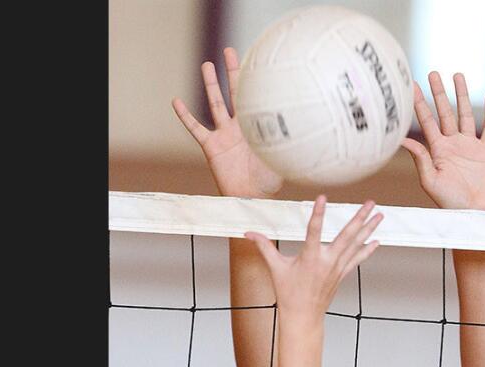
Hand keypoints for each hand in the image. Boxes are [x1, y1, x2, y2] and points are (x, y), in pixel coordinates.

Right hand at [172, 47, 283, 198]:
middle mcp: (238, 127)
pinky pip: (195, 128)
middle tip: (229, 50)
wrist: (251, 198)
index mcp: (256, 127)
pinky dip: (185, 115)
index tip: (257, 60)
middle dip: (232, 72)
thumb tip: (308, 130)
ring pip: (215, 104)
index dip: (254, 82)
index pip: (255, 99)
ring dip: (210, 85)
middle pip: (234, 93)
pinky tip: (176, 101)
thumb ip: (289, 144)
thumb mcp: (282, 159)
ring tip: (206, 65)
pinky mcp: (211, 146)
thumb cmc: (268, 182)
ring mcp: (223, 135)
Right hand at [243, 197, 382, 320]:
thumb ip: (264, 247)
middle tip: (371, 203)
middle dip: (360, 218)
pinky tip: (377, 239)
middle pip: (347, 235)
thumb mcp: (275, 268)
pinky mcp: (342, 274)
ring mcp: (337, 268)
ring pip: (356, 244)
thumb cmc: (288, 293)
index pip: (314, 230)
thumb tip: (248, 233)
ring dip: (369, 229)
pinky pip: (357, 259)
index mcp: (309, 258)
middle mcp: (327, 261)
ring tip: (380, 214)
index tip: (323, 198)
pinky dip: (367, 249)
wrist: (303, 316)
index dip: (318, 214)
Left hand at [401, 72, 484, 211]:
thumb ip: (420, 159)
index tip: (411, 86)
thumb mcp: (430, 181)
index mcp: (437, 149)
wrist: (473, 214)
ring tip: (458, 75)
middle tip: (432, 73)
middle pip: (444, 112)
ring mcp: (470, 146)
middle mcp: (452, 144)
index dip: (419, 103)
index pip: (426, 120)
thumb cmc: (449, 202)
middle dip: (439, 93)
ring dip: (462, 95)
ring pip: (466, 114)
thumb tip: (403, 140)